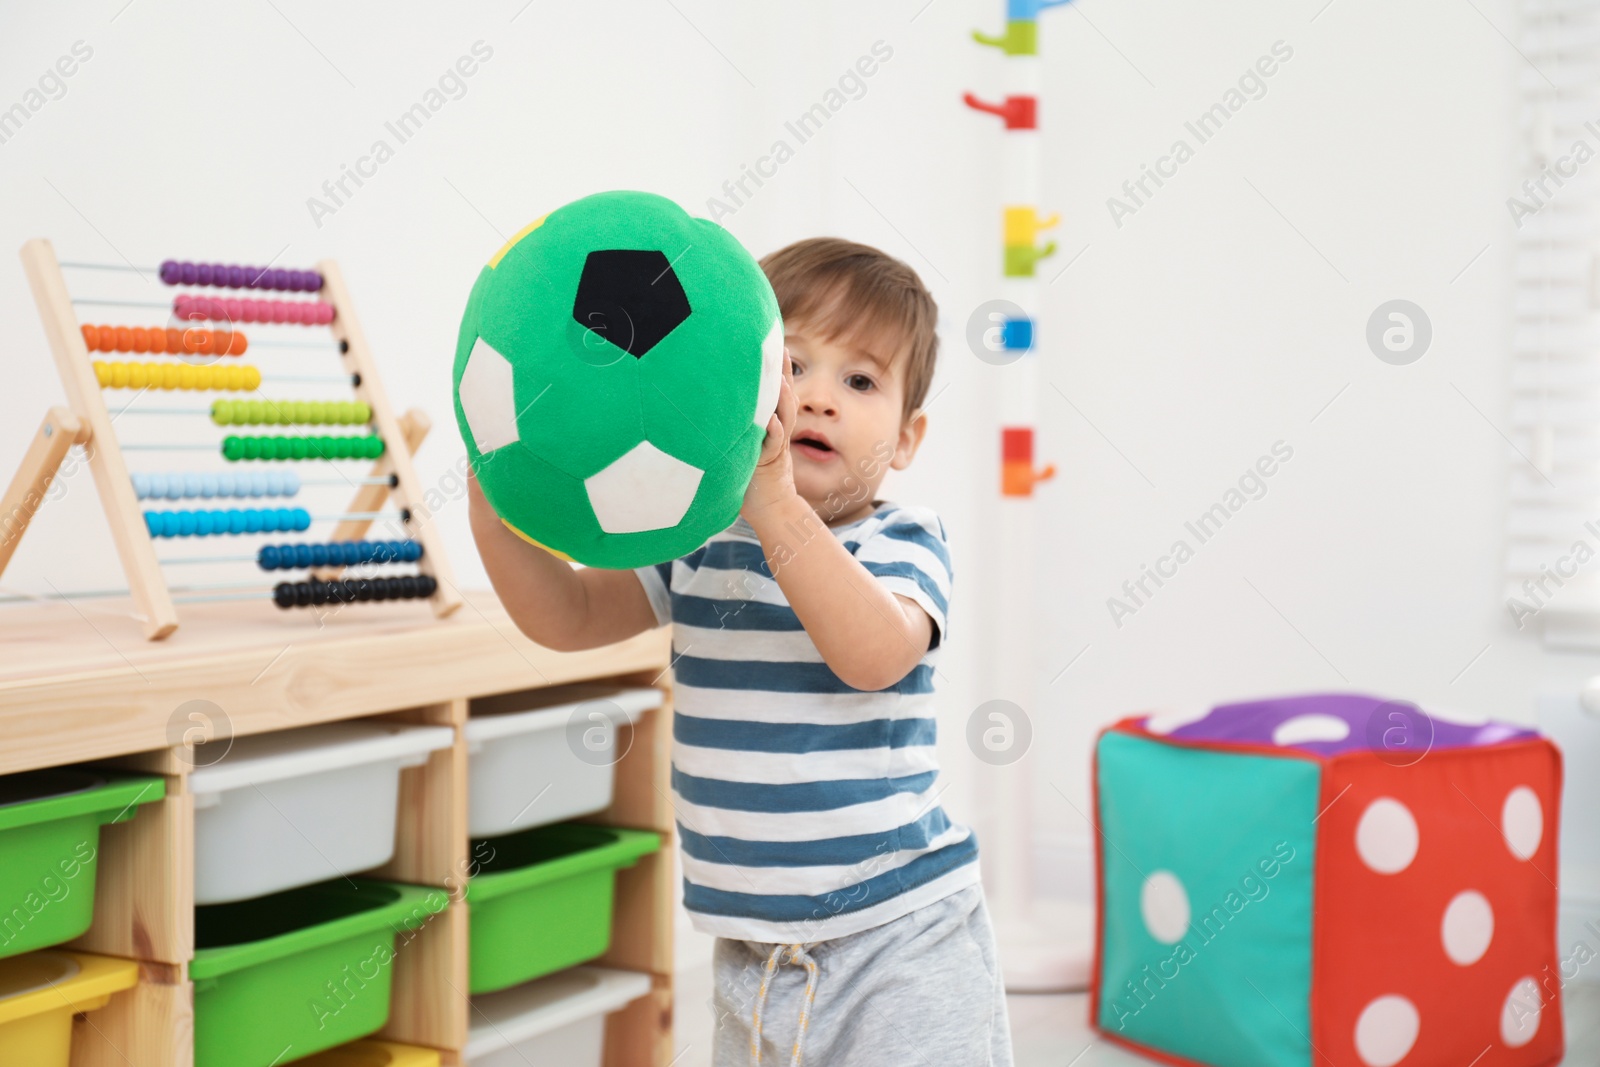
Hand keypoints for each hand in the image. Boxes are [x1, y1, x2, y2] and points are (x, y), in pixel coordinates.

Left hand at [741, 349, 798, 523]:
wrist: (770, 509)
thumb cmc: (750, 479)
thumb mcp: (741, 447)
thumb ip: (735, 429)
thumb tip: (710, 409)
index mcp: (769, 425)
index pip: (775, 392)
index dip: (776, 370)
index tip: (774, 345)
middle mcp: (776, 432)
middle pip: (784, 397)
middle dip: (784, 373)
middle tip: (783, 348)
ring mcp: (776, 447)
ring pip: (785, 417)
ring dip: (784, 398)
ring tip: (781, 379)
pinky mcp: (771, 463)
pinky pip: (774, 446)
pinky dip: (773, 433)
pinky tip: (771, 421)